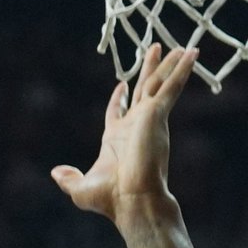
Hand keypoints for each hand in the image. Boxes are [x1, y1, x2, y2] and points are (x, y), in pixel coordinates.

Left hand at [51, 45, 197, 222]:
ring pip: (159, 84)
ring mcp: (148, 119)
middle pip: (144, 89)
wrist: (133, 200)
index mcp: (116, 138)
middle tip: (157, 49)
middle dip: (150, 70)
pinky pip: (171, 87)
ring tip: (181, 46)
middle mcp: (136, 125)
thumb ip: (68, 178)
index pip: (118, 111)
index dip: (119, 97)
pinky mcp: (157, 115)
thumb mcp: (79, 189)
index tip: (121, 85)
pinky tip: (192, 55)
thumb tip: (56, 172)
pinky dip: (181, 71)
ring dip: (170, 65)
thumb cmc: (110, 199)